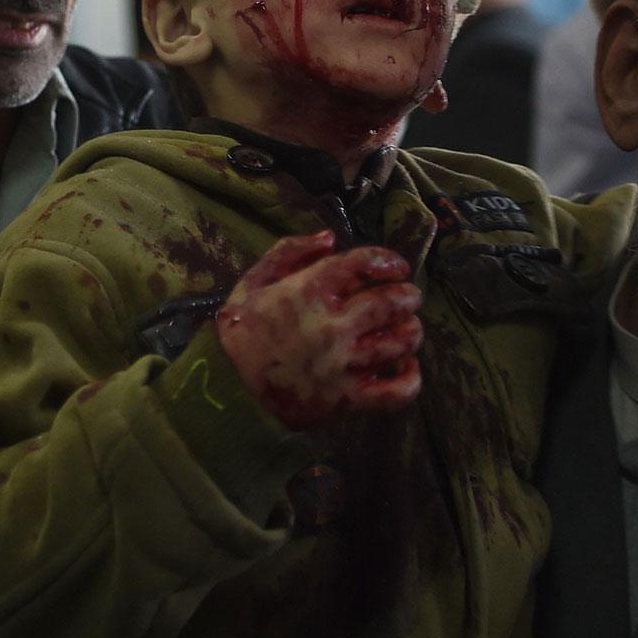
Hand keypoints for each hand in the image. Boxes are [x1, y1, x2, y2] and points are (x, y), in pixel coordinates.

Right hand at [216, 230, 423, 429]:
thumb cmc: (245, 332)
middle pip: (393, 302)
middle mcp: (332, 326)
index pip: (365, 263)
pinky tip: (405, 366)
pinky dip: (411, 378)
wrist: (226, 390)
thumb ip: (289, 252)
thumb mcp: (253, 282)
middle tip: (407, 298)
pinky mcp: (349, 399)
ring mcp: (343, 365)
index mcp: (309, 291)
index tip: (396, 267)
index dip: (388, 260)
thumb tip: (331, 238)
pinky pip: (397, 391)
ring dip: (411, 331)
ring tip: (406, 329)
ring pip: (402, 342)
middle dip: (408, 296)